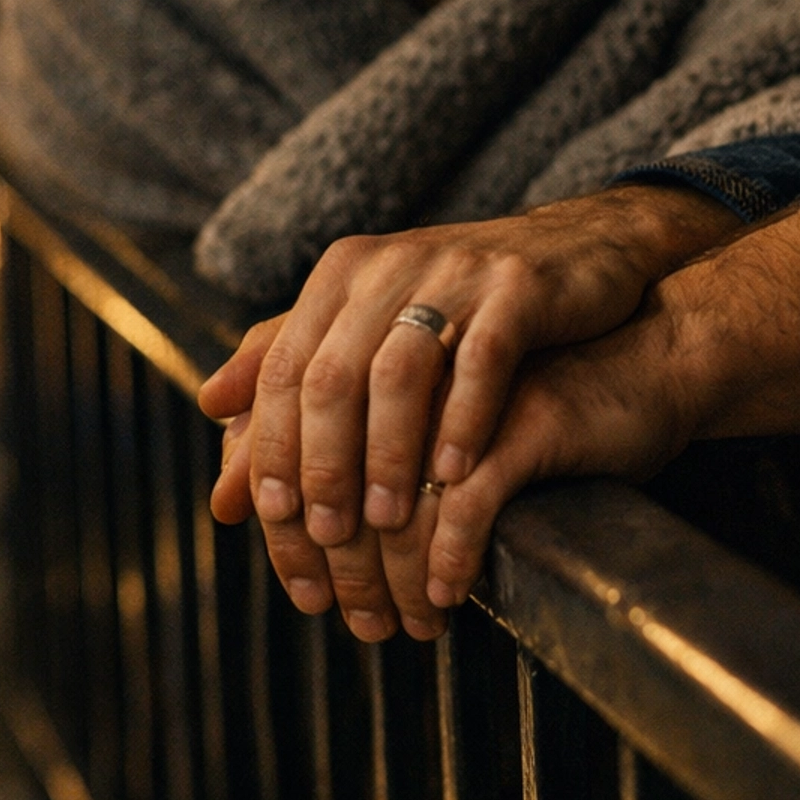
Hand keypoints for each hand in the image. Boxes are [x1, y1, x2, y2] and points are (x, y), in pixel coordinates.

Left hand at [198, 183, 735, 637]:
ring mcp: (458, 271)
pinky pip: (484, 361)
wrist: (591, 260)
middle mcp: (391, 264)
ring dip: (389, 457)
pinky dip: (463, 423)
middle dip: (324, 467)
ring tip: (391, 523)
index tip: (272, 522)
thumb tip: (208, 410)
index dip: (271, 448)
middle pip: (332, 375)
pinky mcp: (522, 287)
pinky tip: (457, 479)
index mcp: (343, 273)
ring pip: (401, 372)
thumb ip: (297, 363)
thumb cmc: (474, 312)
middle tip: (330, 539)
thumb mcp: (377, 325)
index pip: (284, 368)